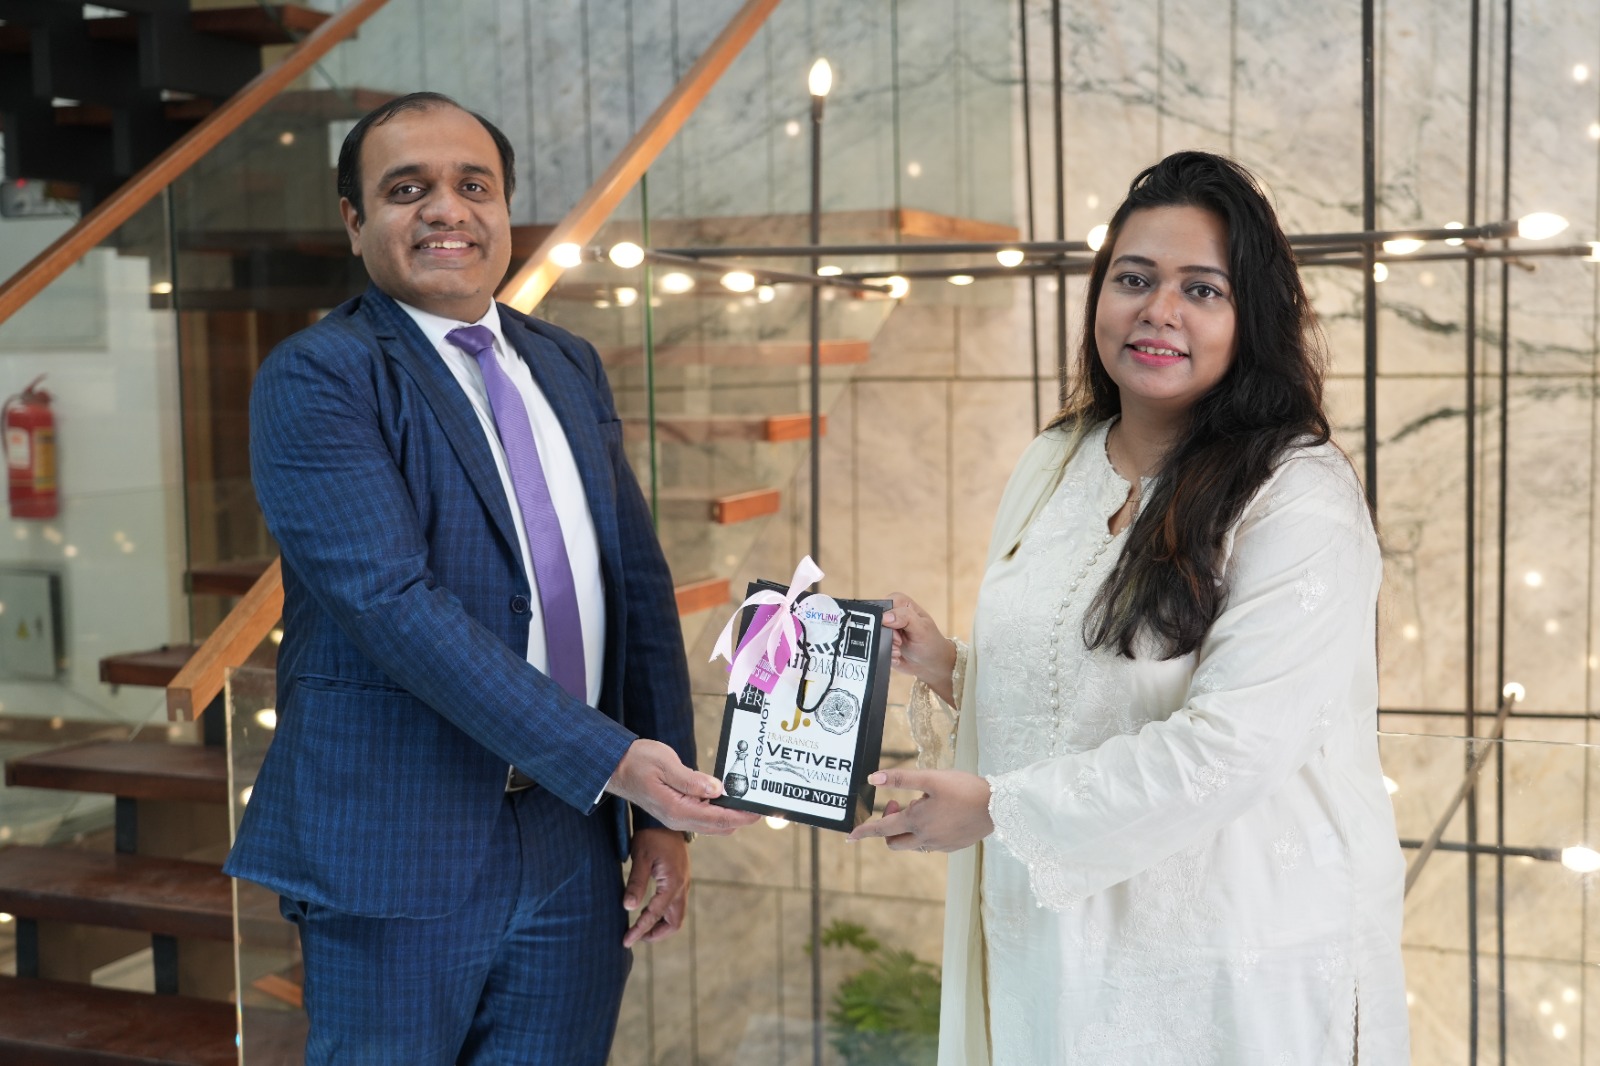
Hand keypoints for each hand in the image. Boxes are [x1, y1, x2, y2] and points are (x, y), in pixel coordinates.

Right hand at [605, 739, 759, 834]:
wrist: (614, 767)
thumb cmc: (636, 761)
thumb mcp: (665, 764)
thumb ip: (692, 779)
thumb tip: (718, 789)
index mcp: (677, 810)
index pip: (717, 818)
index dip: (740, 816)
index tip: (759, 812)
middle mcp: (678, 819)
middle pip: (718, 826)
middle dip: (740, 818)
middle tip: (761, 806)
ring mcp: (676, 817)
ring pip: (711, 823)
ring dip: (730, 815)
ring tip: (748, 801)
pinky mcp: (675, 810)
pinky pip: (702, 815)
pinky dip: (718, 809)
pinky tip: (726, 796)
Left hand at [622, 828, 688, 946]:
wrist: (666, 818)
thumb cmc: (652, 836)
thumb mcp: (641, 857)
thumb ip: (636, 883)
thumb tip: (628, 908)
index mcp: (673, 882)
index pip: (655, 914)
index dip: (640, 929)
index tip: (626, 941)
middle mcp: (682, 886)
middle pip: (674, 922)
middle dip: (656, 934)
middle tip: (635, 937)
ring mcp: (684, 883)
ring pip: (677, 915)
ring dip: (660, 925)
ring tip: (641, 928)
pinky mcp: (681, 879)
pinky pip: (676, 904)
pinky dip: (664, 914)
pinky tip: (649, 911)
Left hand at [847, 767, 992, 852]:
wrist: (998, 807)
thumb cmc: (964, 789)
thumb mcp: (930, 778)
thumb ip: (900, 779)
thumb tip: (873, 779)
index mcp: (916, 821)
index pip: (881, 829)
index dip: (863, 832)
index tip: (849, 837)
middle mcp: (924, 838)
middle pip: (894, 842)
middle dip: (887, 827)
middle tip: (898, 803)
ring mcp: (939, 845)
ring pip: (911, 844)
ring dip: (906, 830)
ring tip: (922, 806)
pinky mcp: (952, 847)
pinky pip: (929, 845)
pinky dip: (923, 833)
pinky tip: (937, 817)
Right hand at [884, 593, 955, 702]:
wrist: (931, 665)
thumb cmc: (931, 643)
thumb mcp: (922, 628)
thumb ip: (905, 617)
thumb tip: (884, 616)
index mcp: (899, 603)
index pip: (882, 606)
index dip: (887, 620)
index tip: (898, 632)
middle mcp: (890, 614)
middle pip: (875, 622)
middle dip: (885, 637)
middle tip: (899, 643)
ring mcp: (884, 630)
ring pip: (873, 637)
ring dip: (885, 647)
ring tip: (899, 651)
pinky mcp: (881, 643)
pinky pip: (875, 649)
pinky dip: (885, 655)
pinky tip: (897, 657)